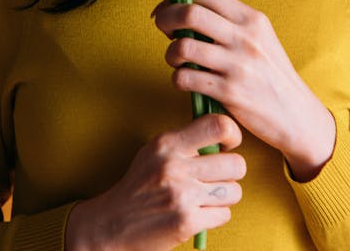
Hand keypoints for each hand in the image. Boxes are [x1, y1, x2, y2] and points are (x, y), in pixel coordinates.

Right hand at [65, 114, 244, 250]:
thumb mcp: (155, 152)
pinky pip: (224, 214)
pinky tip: (198, 212)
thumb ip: (185, 141)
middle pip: (235, 163)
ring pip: (234, 191)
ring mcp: (181, 195)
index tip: (228, 144)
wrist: (113, 223)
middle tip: (218, 176)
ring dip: (225, 196)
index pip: (218, 126)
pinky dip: (215, 215)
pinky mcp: (186, 222)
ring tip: (207, 196)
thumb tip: (223, 133)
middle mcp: (174, 166)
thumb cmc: (140, 185)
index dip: (232, 134)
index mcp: (167, 143)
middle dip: (231, 172)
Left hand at [154, 0, 335, 181]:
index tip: (172, 9)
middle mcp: (245, 37)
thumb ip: (229, 21)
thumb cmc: (270, 73)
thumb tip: (186, 6)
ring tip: (177, 60)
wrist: (297, 115)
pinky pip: (185, 78)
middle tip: (164, 30)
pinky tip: (185, 80)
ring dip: (171, 53)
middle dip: (166, 19)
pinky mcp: (229, 92)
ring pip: (183, 47)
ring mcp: (237, 64)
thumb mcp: (259, 37)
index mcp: (251, 18)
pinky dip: (178, 78)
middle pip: (189, 13)